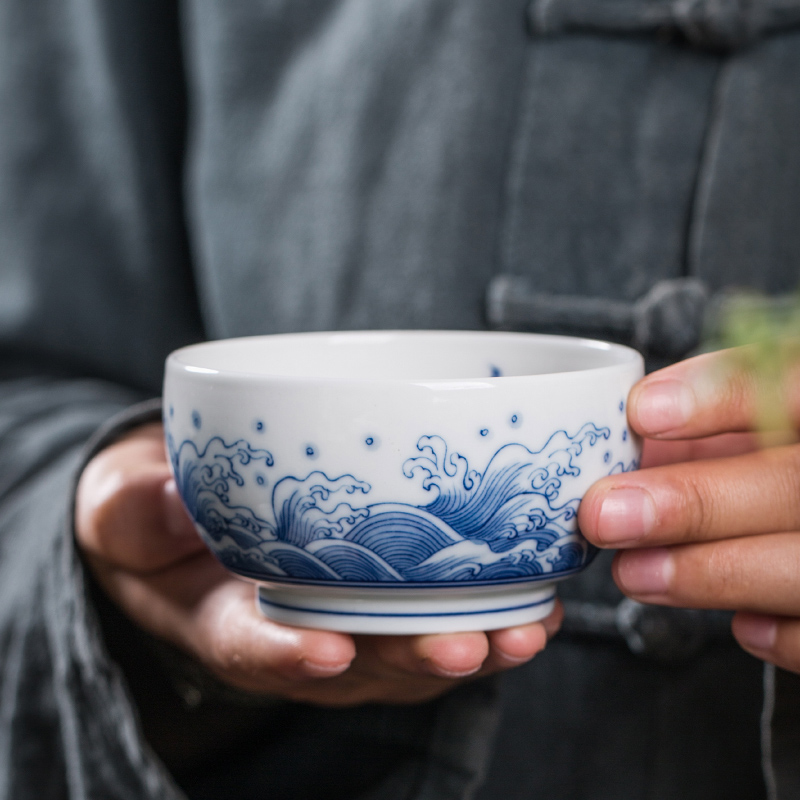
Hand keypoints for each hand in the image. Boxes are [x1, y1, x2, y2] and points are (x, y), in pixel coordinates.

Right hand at [75, 423, 560, 706]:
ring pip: (404, 652)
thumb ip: (132, 506)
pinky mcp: (374, 600)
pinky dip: (482, 613)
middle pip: (353, 662)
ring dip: (468, 645)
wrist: (182, 521)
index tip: (325, 650)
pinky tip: (530, 599)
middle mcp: (288, 633)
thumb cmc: (151, 516)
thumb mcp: (119, 507)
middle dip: (411, 658)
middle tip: (467, 645)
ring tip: (523, 629)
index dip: (284, 656)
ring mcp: (337, 622)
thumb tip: (170, 493)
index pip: (248, 647)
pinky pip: (429, 618)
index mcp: (218, 618)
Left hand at [578, 348, 799, 671]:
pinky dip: (778, 631)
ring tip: (633, 572)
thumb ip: (712, 418)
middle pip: (791, 485)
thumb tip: (625, 433)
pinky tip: (738, 623)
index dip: (723, 397)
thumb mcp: (760, 424)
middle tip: (605, 513)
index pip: (792, 385)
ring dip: (709, 573)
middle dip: (692, 503)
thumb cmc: (782, 462)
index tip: (643, 412)